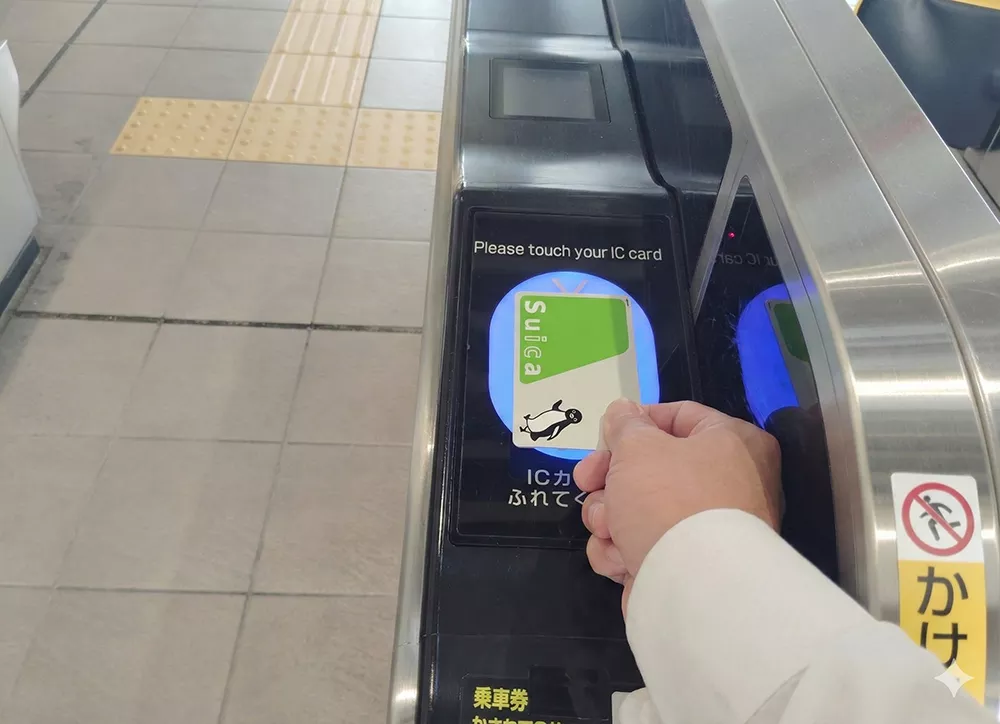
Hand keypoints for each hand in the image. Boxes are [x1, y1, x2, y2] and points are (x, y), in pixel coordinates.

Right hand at [574, 399, 781, 613]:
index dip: (636, 422)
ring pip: (638, 510)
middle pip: (652, 468)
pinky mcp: (684, 568)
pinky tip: (620, 558)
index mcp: (733, 443)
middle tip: (586, 482)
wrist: (691, 587)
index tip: (606, 433)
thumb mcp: (637, 446)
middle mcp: (728, 484)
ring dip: (609, 516)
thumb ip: (625, 425)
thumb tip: (623, 411)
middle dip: (610, 478)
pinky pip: (643, 546)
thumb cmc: (670, 499)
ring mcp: (706, 531)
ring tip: (607, 527)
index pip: (680, 416)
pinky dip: (622, 551)